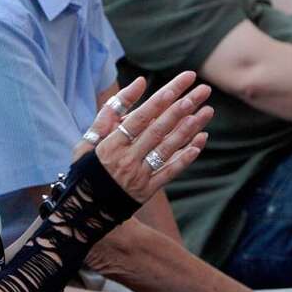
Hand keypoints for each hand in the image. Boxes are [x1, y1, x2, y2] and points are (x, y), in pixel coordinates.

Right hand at [79, 73, 212, 202]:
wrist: (85, 208)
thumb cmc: (88, 166)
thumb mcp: (88, 139)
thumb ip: (109, 112)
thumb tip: (138, 83)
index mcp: (111, 145)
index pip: (139, 119)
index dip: (159, 102)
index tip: (176, 89)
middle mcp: (126, 159)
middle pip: (158, 130)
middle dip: (181, 109)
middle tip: (201, 92)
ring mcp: (138, 176)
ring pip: (167, 149)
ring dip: (188, 129)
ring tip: (206, 112)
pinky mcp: (147, 190)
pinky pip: (169, 172)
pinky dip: (185, 158)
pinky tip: (199, 144)